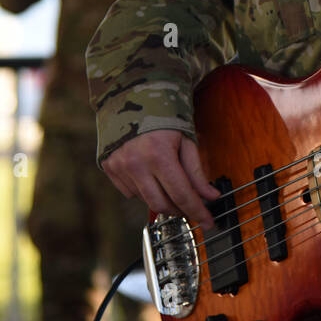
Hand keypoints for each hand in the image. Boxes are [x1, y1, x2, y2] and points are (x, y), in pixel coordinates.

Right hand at [102, 129, 219, 229]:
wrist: (132, 98)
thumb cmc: (164, 118)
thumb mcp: (186, 141)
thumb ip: (197, 172)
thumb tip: (210, 197)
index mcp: (159, 154)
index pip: (181, 194)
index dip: (197, 211)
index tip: (208, 222)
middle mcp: (136, 163)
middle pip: (162, 205)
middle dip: (181, 211)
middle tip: (192, 207)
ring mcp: (119, 167)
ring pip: (146, 201)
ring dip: (163, 199)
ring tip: (171, 184)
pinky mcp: (109, 168)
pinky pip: (130, 192)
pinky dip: (145, 191)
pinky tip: (150, 175)